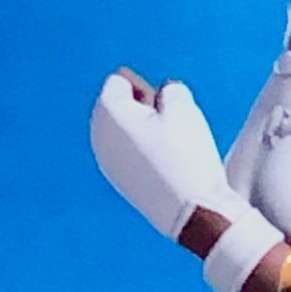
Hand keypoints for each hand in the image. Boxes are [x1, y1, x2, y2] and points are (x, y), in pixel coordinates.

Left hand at [89, 72, 236, 242]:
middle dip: (141, 107)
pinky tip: (164, 165)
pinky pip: (127, 152)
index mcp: (108, 113)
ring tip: (169, 147)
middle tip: (168, 126)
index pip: (119, 81)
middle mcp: (98, 136)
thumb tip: (164, 96)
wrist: (192, 210)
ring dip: (143, 130)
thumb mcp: (185, 108)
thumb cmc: (186, 157)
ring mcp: (106, 161)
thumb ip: (170, 89)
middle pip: (117, 105)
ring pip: (123, 130)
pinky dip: (142, 151)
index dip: (146, 87)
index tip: (163, 108)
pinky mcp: (118, 180)